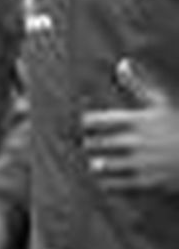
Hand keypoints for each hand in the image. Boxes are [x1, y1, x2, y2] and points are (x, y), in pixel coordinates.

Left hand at [83, 61, 178, 192]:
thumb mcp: (162, 101)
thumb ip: (139, 84)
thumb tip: (122, 64)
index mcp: (137, 120)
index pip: (97, 121)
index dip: (87, 123)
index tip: (85, 125)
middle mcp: (137, 141)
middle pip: (98, 144)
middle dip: (90, 144)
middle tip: (87, 144)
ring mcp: (142, 163)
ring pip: (105, 165)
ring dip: (97, 164)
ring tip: (94, 163)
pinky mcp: (149, 181)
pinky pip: (120, 184)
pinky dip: (109, 183)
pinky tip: (105, 182)